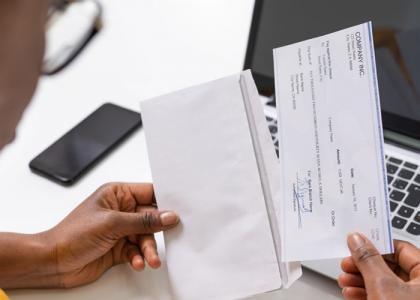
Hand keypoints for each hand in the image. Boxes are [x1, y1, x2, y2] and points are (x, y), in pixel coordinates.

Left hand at [44, 183, 178, 287]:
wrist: (53, 262)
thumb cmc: (72, 235)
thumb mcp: (112, 223)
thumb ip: (143, 221)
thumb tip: (168, 216)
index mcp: (117, 194)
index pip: (149, 193)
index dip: (165, 201)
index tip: (180, 210)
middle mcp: (121, 210)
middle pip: (151, 218)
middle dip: (157, 231)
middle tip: (167, 238)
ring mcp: (120, 230)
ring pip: (145, 237)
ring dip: (148, 249)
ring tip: (150, 259)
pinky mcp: (119, 247)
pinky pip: (137, 251)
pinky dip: (138, 257)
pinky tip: (135, 262)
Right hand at [338, 233, 419, 299]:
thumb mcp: (383, 286)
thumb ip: (368, 260)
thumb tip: (357, 240)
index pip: (401, 249)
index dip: (376, 245)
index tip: (357, 243)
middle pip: (389, 266)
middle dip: (362, 266)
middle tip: (348, 264)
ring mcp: (412, 299)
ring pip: (384, 282)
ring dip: (359, 280)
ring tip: (345, 280)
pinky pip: (384, 296)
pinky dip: (366, 293)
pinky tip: (351, 292)